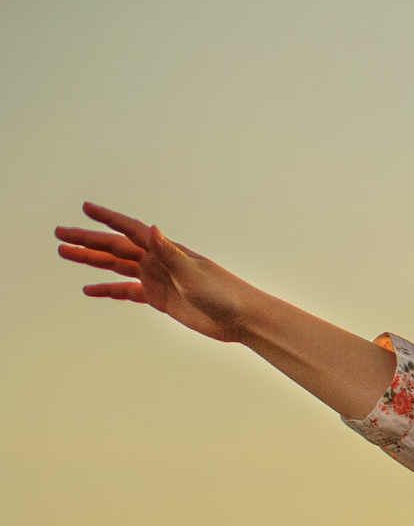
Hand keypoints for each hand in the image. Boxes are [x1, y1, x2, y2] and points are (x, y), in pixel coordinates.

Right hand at [55, 200, 393, 415]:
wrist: (243, 318)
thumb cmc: (225, 293)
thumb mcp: (193, 272)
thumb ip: (169, 252)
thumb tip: (150, 228)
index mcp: (166, 250)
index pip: (130, 230)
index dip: (108, 218)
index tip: (86, 206)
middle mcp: (159, 261)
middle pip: (115, 248)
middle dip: (87, 241)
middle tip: (58, 234)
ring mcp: (158, 280)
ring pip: (116, 268)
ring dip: (91, 262)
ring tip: (63, 255)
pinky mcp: (160, 299)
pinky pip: (127, 292)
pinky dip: (108, 290)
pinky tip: (90, 290)